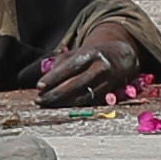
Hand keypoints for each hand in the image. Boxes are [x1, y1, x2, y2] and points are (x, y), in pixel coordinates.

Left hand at [36, 13, 154, 107]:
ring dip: (63, 102)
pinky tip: (62, 106)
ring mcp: (107, 82)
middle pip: (75, 84)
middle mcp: (101, 67)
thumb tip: (45, 80)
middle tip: (39, 100)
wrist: (121, 56)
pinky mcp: (110, 94)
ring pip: (83, 96)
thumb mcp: (78, 52)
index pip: (70, 67)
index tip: (39, 86)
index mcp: (91, 53)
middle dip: (55, 93)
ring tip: (47, 104)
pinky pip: (90, 102)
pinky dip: (74, 105)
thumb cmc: (93, 54)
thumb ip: (61, 63)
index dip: (54, 77)